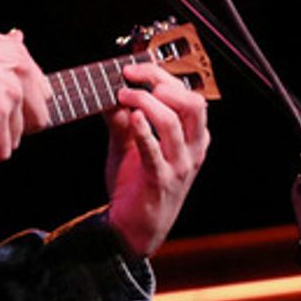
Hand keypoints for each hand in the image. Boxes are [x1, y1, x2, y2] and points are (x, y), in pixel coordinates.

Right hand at [0, 13, 50, 164]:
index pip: (41, 91)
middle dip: (14, 128)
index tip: (5, 112)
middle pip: (38, 120)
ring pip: (16, 138)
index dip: (23, 107)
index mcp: (17, 53)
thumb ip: (2, 44)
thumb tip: (16, 37)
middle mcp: (22, 72)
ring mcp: (12, 94)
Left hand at [104, 61, 209, 257]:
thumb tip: (109, 92)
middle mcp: (192, 151)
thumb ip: (122, 120)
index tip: (134, 69)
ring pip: (174, 123)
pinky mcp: (160, 182)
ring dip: (147, 102)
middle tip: (132, 78)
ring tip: (123, 96)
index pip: (189, 96)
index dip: (163, 76)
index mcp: (192, 139)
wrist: (130, 231)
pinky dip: (144, 131)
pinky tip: (132, 116)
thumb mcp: (129, 147)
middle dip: (162, 83)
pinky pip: (155, 152)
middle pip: (192, 104)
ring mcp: (179, 167)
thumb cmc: (135, 187)